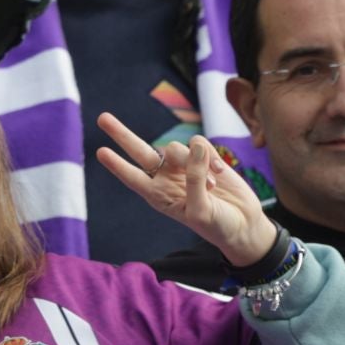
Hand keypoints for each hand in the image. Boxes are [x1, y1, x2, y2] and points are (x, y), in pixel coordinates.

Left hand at [95, 115, 276, 268]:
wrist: (244, 225)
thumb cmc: (217, 225)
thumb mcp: (201, 210)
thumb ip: (195, 180)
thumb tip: (196, 148)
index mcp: (158, 195)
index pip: (133, 177)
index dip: (117, 165)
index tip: (100, 152)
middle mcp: (166, 178)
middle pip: (140, 151)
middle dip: (121, 135)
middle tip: (102, 118)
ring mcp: (185, 166)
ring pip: (176, 147)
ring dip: (195, 162)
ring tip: (212, 186)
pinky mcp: (205, 158)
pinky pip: (201, 145)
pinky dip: (211, 157)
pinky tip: (220, 175)